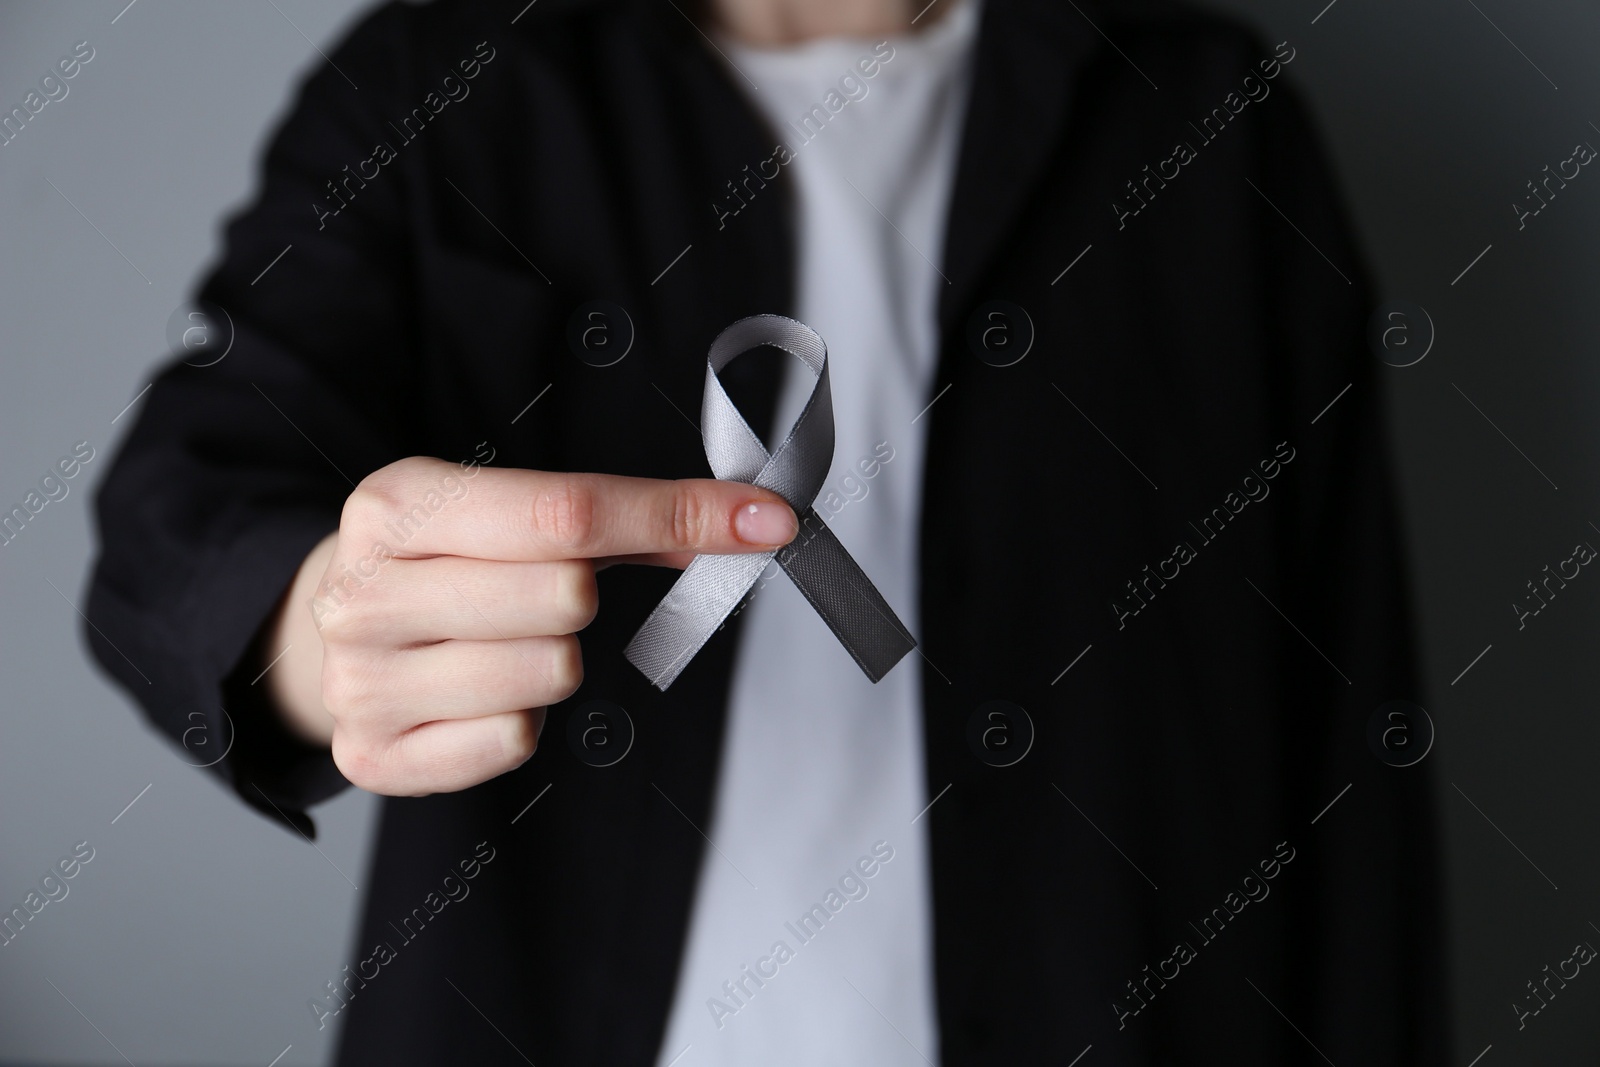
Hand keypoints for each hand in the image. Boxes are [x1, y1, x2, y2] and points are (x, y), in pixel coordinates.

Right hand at [263, 457, 797, 795]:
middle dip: (582, 596)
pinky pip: (513, 741)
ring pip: (549, 672)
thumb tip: (750, 524)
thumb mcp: (508, 510)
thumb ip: (626, 518)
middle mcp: (364, 591)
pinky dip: (522, 721)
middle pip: (563, 594)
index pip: (565, 511)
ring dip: (555, 661)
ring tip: (505, 644)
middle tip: (547, 597)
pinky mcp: (373, 756)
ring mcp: (359, 680)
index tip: (763, 521)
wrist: (325, 629)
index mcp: (397, 505)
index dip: (678, 516)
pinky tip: (483, 694)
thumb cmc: (443, 562)